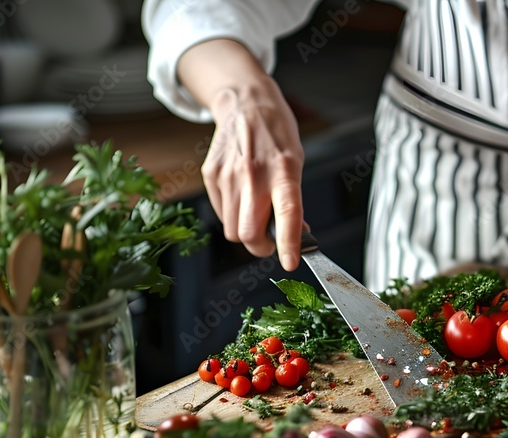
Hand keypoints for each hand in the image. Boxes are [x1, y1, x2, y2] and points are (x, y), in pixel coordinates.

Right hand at [202, 76, 306, 270]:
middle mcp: (253, 175)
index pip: (287, 214)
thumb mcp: (295, 164)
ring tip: (257, 214)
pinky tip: (243, 197)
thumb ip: (292, 200)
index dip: (288, 243)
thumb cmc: (277, 135)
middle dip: (261, 247)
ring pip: (233, 230)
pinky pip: (222, 214)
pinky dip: (234, 216)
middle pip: (248, 234)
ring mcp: (228, 176)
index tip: (291, 263)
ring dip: (246, 233)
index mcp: (283, 171)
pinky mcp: (211, 176)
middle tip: (271, 243)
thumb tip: (295, 235)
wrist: (245, 104)